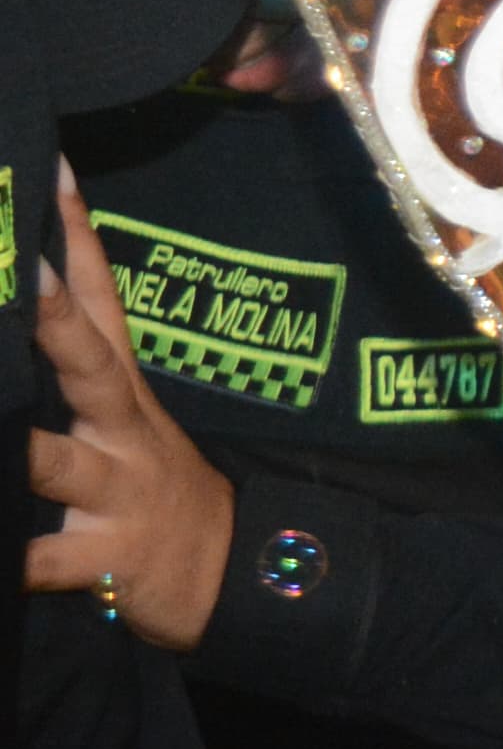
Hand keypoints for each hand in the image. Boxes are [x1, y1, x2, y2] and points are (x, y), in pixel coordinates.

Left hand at [21, 172, 232, 650]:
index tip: (48, 169)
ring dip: (22, 449)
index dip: (77, 237)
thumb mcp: (127, 424)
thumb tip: (20, 301)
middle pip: (89, 363)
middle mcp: (122, 432)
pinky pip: (48, 560)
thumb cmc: (155, 493)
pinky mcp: (108, 560)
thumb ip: (75, 372)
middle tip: (21, 273)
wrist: (235, 578)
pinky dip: (18, 558)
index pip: (100, 300)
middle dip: (54, 320)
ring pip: (57, 463)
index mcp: (124, 394)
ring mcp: (118, 493)